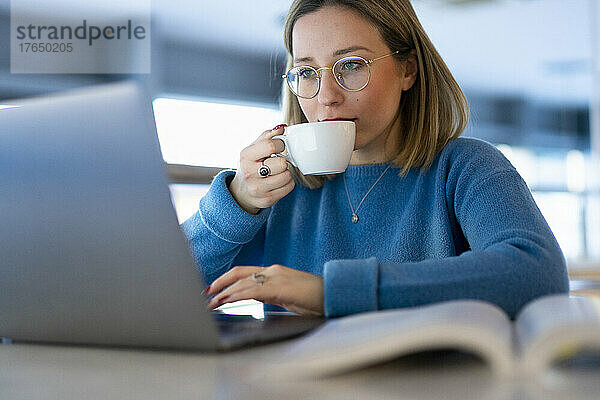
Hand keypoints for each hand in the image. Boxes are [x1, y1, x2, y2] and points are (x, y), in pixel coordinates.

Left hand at [205, 265, 323, 316]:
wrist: (335, 294)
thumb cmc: (316, 298)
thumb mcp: (288, 296)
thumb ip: (272, 295)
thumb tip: (257, 299)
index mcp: (275, 272)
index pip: (244, 272)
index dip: (226, 279)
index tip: (213, 289)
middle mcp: (273, 271)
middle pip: (238, 273)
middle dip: (219, 283)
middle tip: (205, 294)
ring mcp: (276, 277)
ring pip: (242, 282)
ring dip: (223, 293)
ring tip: (210, 302)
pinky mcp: (280, 287)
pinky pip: (253, 291)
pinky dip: (236, 296)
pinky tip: (226, 302)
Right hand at [229, 125, 294, 213]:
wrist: (241, 192)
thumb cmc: (250, 166)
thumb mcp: (253, 149)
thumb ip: (267, 136)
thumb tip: (282, 127)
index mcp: (246, 157)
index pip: (271, 146)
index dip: (280, 144)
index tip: (279, 148)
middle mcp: (250, 173)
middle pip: (281, 163)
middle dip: (283, 161)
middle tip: (277, 162)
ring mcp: (258, 189)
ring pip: (287, 176)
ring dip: (286, 173)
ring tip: (278, 172)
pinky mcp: (267, 200)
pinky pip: (289, 187)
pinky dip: (288, 183)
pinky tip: (279, 182)